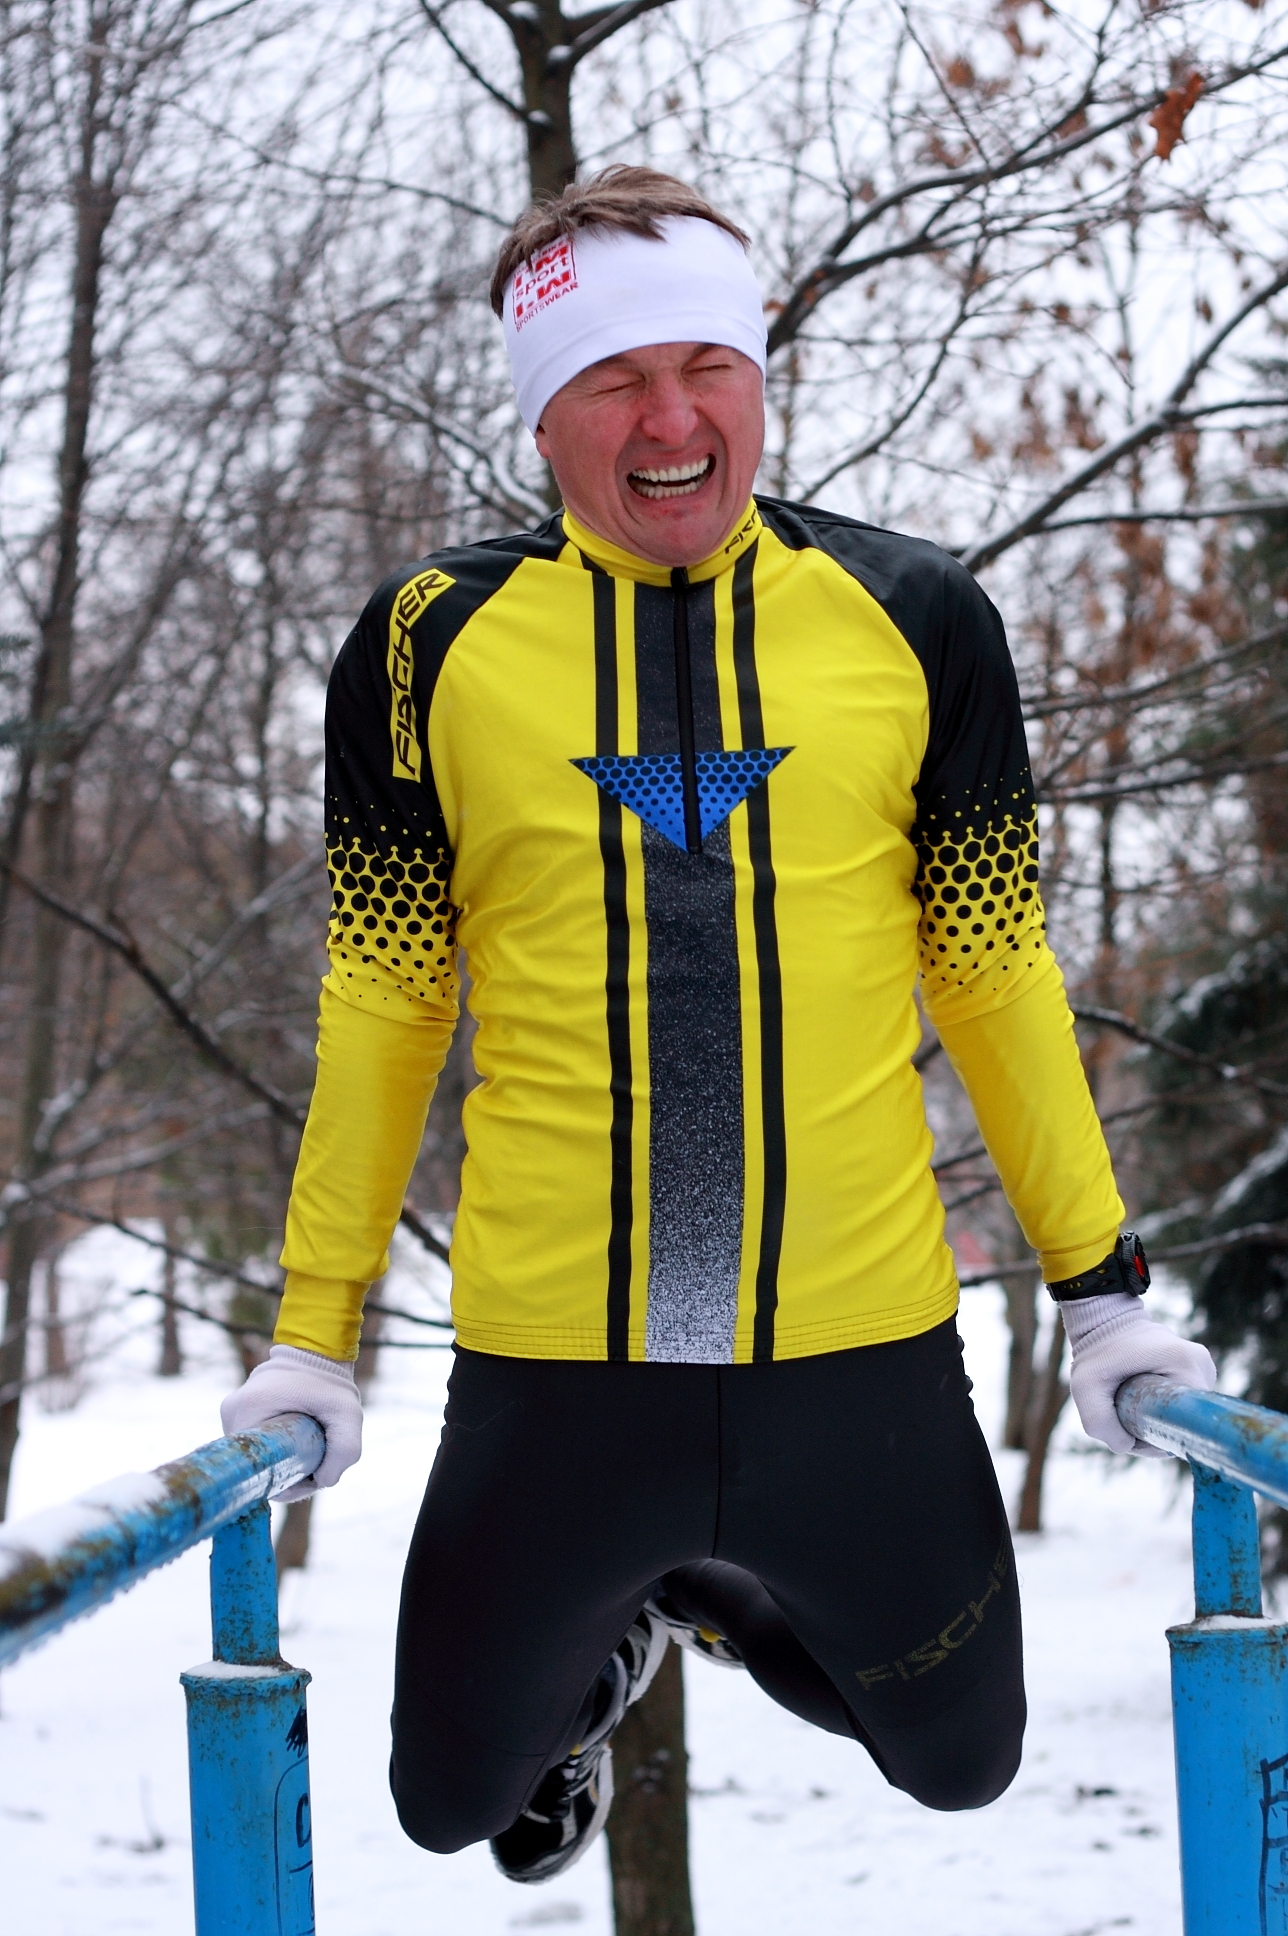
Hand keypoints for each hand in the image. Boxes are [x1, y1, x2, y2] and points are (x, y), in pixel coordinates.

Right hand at [221, 1343, 362, 1499]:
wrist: (317, 1351)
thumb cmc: (331, 1381)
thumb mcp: (348, 1413)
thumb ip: (344, 1451)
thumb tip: (322, 1481)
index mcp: (247, 1410)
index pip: (255, 1468)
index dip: (284, 1483)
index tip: (309, 1476)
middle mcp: (232, 1413)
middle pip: (254, 1465)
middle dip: (285, 1473)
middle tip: (314, 1462)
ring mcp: (232, 1412)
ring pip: (255, 1456)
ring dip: (280, 1461)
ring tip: (307, 1449)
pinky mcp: (239, 1412)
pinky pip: (254, 1444)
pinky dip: (274, 1450)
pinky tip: (296, 1445)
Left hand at [1063, 1292, 1215, 1455]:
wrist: (1105, 1319)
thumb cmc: (1096, 1350)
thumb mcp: (1085, 1385)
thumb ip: (1099, 1421)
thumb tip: (1127, 1445)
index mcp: (1186, 1364)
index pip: (1186, 1423)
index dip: (1159, 1437)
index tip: (1133, 1429)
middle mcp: (1202, 1365)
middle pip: (1185, 1420)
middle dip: (1156, 1428)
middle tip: (1127, 1415)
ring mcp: (1202, 1367)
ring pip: (1184, 1413)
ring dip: (1159, 1418)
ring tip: (1132, 1403)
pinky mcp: (1197, 1369)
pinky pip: (1184, 1402)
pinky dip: (1163, 1407)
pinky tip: (1143, 1399)